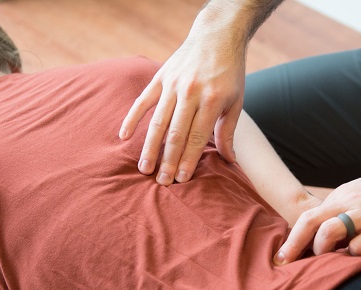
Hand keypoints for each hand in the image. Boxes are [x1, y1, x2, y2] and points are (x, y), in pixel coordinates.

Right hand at [119, 30, 244, 185]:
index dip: (188, 160)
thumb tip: (230, 162)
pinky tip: (124, 136)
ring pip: (158, 122)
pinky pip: (143, 101)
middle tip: (162, 182)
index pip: (197, 137)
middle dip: (168, 160)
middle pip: (175, 134)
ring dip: (150, 147)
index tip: (181, 179)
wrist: (217, 36)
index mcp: (212, 100)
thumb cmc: (229, 73)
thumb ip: (229, 132)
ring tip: (144, 168)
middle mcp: (191, 92)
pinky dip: (132, 118)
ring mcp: (173, 84)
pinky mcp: (160, 78)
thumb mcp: (236, 102)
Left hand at [273, 164, 360, 263]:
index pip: (308, 216)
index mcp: (341, 196)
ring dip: (322, 251)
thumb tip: (324, 233)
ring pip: (329, 233)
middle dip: (293, 245)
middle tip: (283, 264)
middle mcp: (349, 203)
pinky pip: (359, 248)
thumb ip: (342, 211)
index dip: (293, 236)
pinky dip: (352, 257)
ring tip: (327, 261)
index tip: (282, 255)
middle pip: (310, 222)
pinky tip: (356, 260)